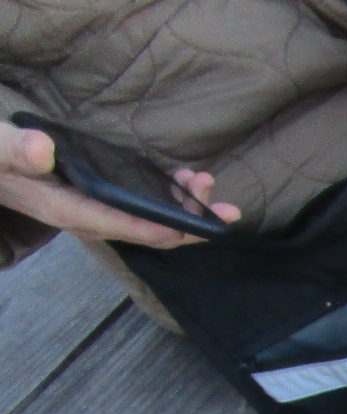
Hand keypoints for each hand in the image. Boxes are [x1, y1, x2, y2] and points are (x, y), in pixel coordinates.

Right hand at [0, 120, 239, 247]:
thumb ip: (17, 151)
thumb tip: (43, 149)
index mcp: (71, 211)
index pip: (126, 226)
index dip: (164, 228)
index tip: (199, 224)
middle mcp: (92, 219)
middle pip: (152, 232)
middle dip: (192, 223)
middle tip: (227, 209)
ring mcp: (99, 213)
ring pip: (153, 221)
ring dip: (186, 206)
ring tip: (206, 182)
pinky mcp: (102, 202)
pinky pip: (144, 209)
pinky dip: (169, 196)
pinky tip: (186, 180)